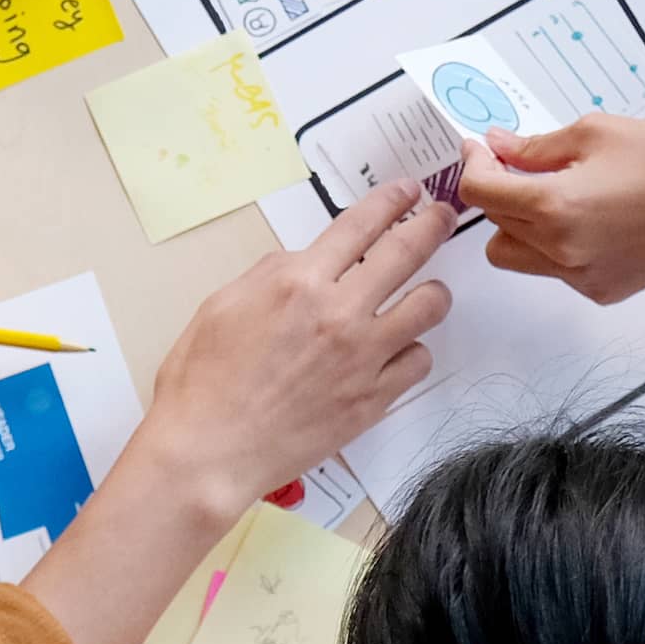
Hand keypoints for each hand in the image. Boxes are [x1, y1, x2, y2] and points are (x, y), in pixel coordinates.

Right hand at [137, 181, 455, 510]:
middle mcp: (339, 313)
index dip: (392, 201)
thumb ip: (272, 273)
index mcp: (298, 282)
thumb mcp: (223, 303)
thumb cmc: (202, 381)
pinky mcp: (373, 400)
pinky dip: (411, 351)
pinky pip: (417, 362)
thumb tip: (308, 261)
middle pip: (407, 253)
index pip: (361, 224)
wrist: (208, 452)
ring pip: (429, 308)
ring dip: (432, 291)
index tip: (409, 191)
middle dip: (432, 225)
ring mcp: (362, 358)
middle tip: (442, 217)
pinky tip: (397, 351)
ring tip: (426, 292)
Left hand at [456, 115, 644, 303]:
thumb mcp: (595, 132)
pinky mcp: (600, 290)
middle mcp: (559, 251)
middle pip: (493, 224)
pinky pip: (553, 270)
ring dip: (519, 225)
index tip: (483, 148)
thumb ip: (535, 146)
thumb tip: (498, 147)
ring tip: (555, 196)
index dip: (473, 163)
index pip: (479, 192)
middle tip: (523, 163)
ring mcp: (578, 277)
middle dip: (499, 190)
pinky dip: (555, 245)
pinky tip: (591, 219)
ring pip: (514, 256)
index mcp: (552, 207)